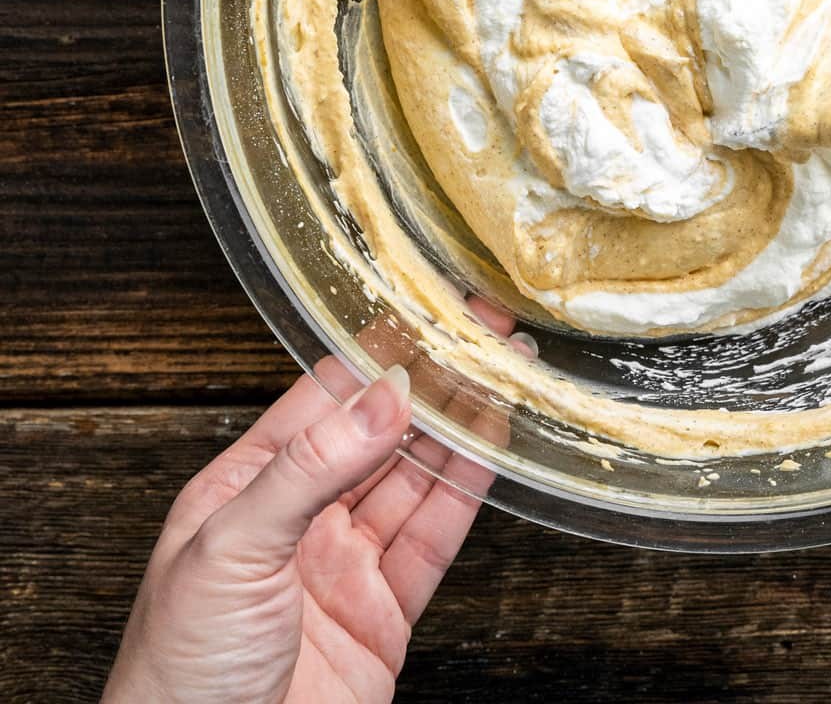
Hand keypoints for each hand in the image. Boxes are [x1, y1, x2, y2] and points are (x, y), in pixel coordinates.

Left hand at [106, 307, 523, 703]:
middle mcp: (299, 520)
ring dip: (461, 427)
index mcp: (245, 489)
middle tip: (483, 334)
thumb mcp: (232, 549)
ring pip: (415, 478)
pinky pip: (435, 537)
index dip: (380, 353)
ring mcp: (344, 567)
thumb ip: (311, 468)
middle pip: (379, 433)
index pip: (323, 399)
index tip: (427, 313)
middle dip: (434, 382)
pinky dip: (469, 492)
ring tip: (502, 374)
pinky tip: (493, 449)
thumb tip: (383, 396)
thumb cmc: (178, 680)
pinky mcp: (383, 615)